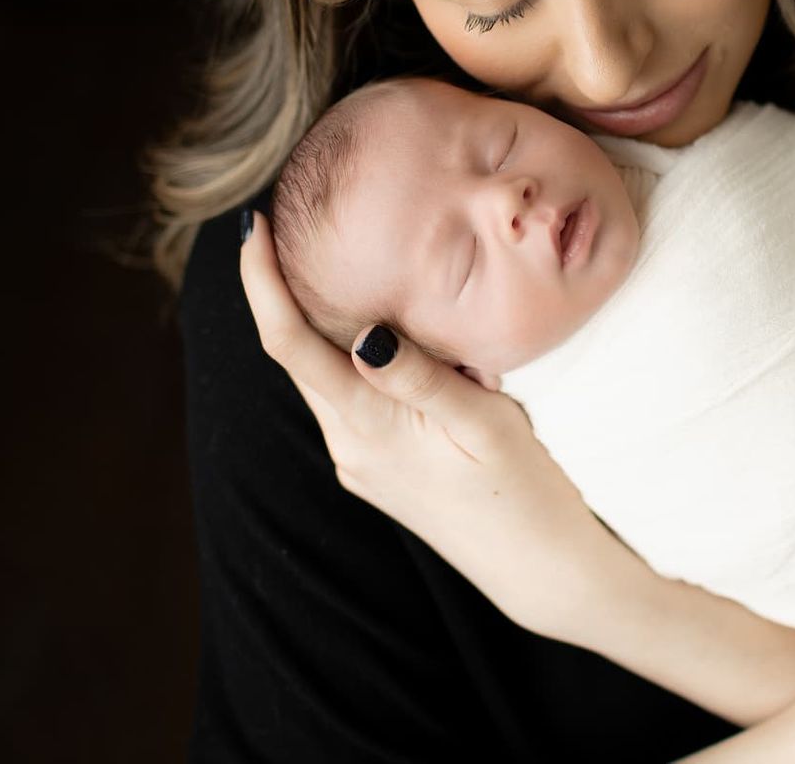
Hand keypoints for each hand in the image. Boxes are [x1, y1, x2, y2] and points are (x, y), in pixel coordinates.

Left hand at [239, 209, 620, 639]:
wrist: (541, 570)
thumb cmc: (526, 492)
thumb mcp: (485, 424)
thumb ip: (421, 378)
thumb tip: (363, 336)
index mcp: (367, 428)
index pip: (289, 344)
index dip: (262, 283)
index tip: (253, 226)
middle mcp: (348, 446)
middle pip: (296, 353)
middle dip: (281, 289)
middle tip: (285, 222)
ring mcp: (358, 461)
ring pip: (321, 375)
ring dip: (316, 321)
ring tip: (328, 260)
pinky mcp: (376, 468)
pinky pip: (347, 397)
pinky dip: (346, 353)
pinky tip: (374, 325)